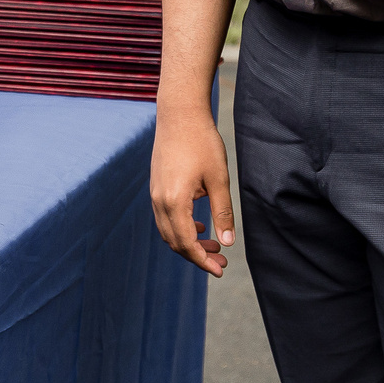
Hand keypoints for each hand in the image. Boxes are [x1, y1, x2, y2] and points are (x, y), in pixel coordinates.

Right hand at [150, 107, 235, 276]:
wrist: (179, 113)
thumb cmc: (202, 142)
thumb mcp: (218, 179)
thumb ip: (222, 212)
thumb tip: (228, 241)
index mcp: (174, 201)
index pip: (186, 243)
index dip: (202, 260)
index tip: (220, 269)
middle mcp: (159, 200)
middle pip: (174, 241)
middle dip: (197, 255)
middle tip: (221, 261)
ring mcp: (155, 193)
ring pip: (168, 230)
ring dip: (189, 242)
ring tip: (214, 245)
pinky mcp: (157, 185)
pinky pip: (165, 217)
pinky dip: (181, 228)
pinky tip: (200, 225)